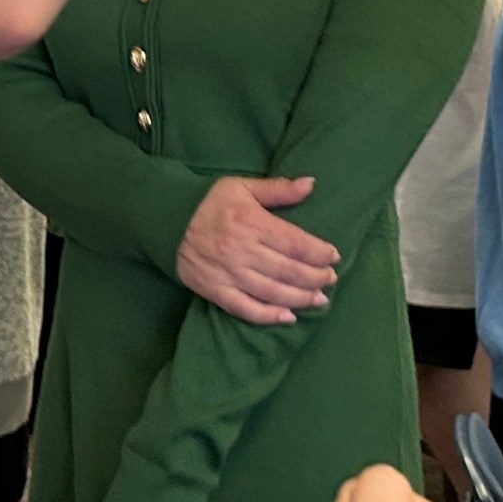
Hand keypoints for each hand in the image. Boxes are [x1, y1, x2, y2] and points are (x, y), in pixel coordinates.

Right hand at [179, 175, 339, 324]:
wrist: (168, 221)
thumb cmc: (210, 202)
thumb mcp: (243, 186)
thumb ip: (277, 189)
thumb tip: (311, 184)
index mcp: (252, 222)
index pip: (294, 242)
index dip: (318, 252)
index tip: (334, 256)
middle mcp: (242, 250)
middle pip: (288, 270)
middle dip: (315, 277)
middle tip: (331, 279)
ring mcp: (228, 273)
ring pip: (272, 292)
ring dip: (300, 298)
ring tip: (320, 300)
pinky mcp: (216, 291)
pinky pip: (245, 308)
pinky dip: (268, 316)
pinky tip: (288, 317)